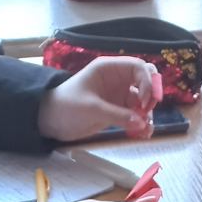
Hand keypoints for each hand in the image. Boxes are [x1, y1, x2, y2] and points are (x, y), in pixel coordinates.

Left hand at [37, 57, 155, 142]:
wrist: (51, 122)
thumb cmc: (66, 106)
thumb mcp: (91, 108)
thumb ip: (117, 115)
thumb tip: (142, 122)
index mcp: (109, 68)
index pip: (138, 67)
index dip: (148, 82)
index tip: (147, 102)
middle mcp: (117, 79)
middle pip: (145, 81)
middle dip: (151, 95)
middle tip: (148, 112)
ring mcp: (118, 96)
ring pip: (143, 101)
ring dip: (148, 113)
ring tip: (146, 129)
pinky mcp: (117, 111)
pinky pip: (135, 115)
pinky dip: (141, 123)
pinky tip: (143, 133)